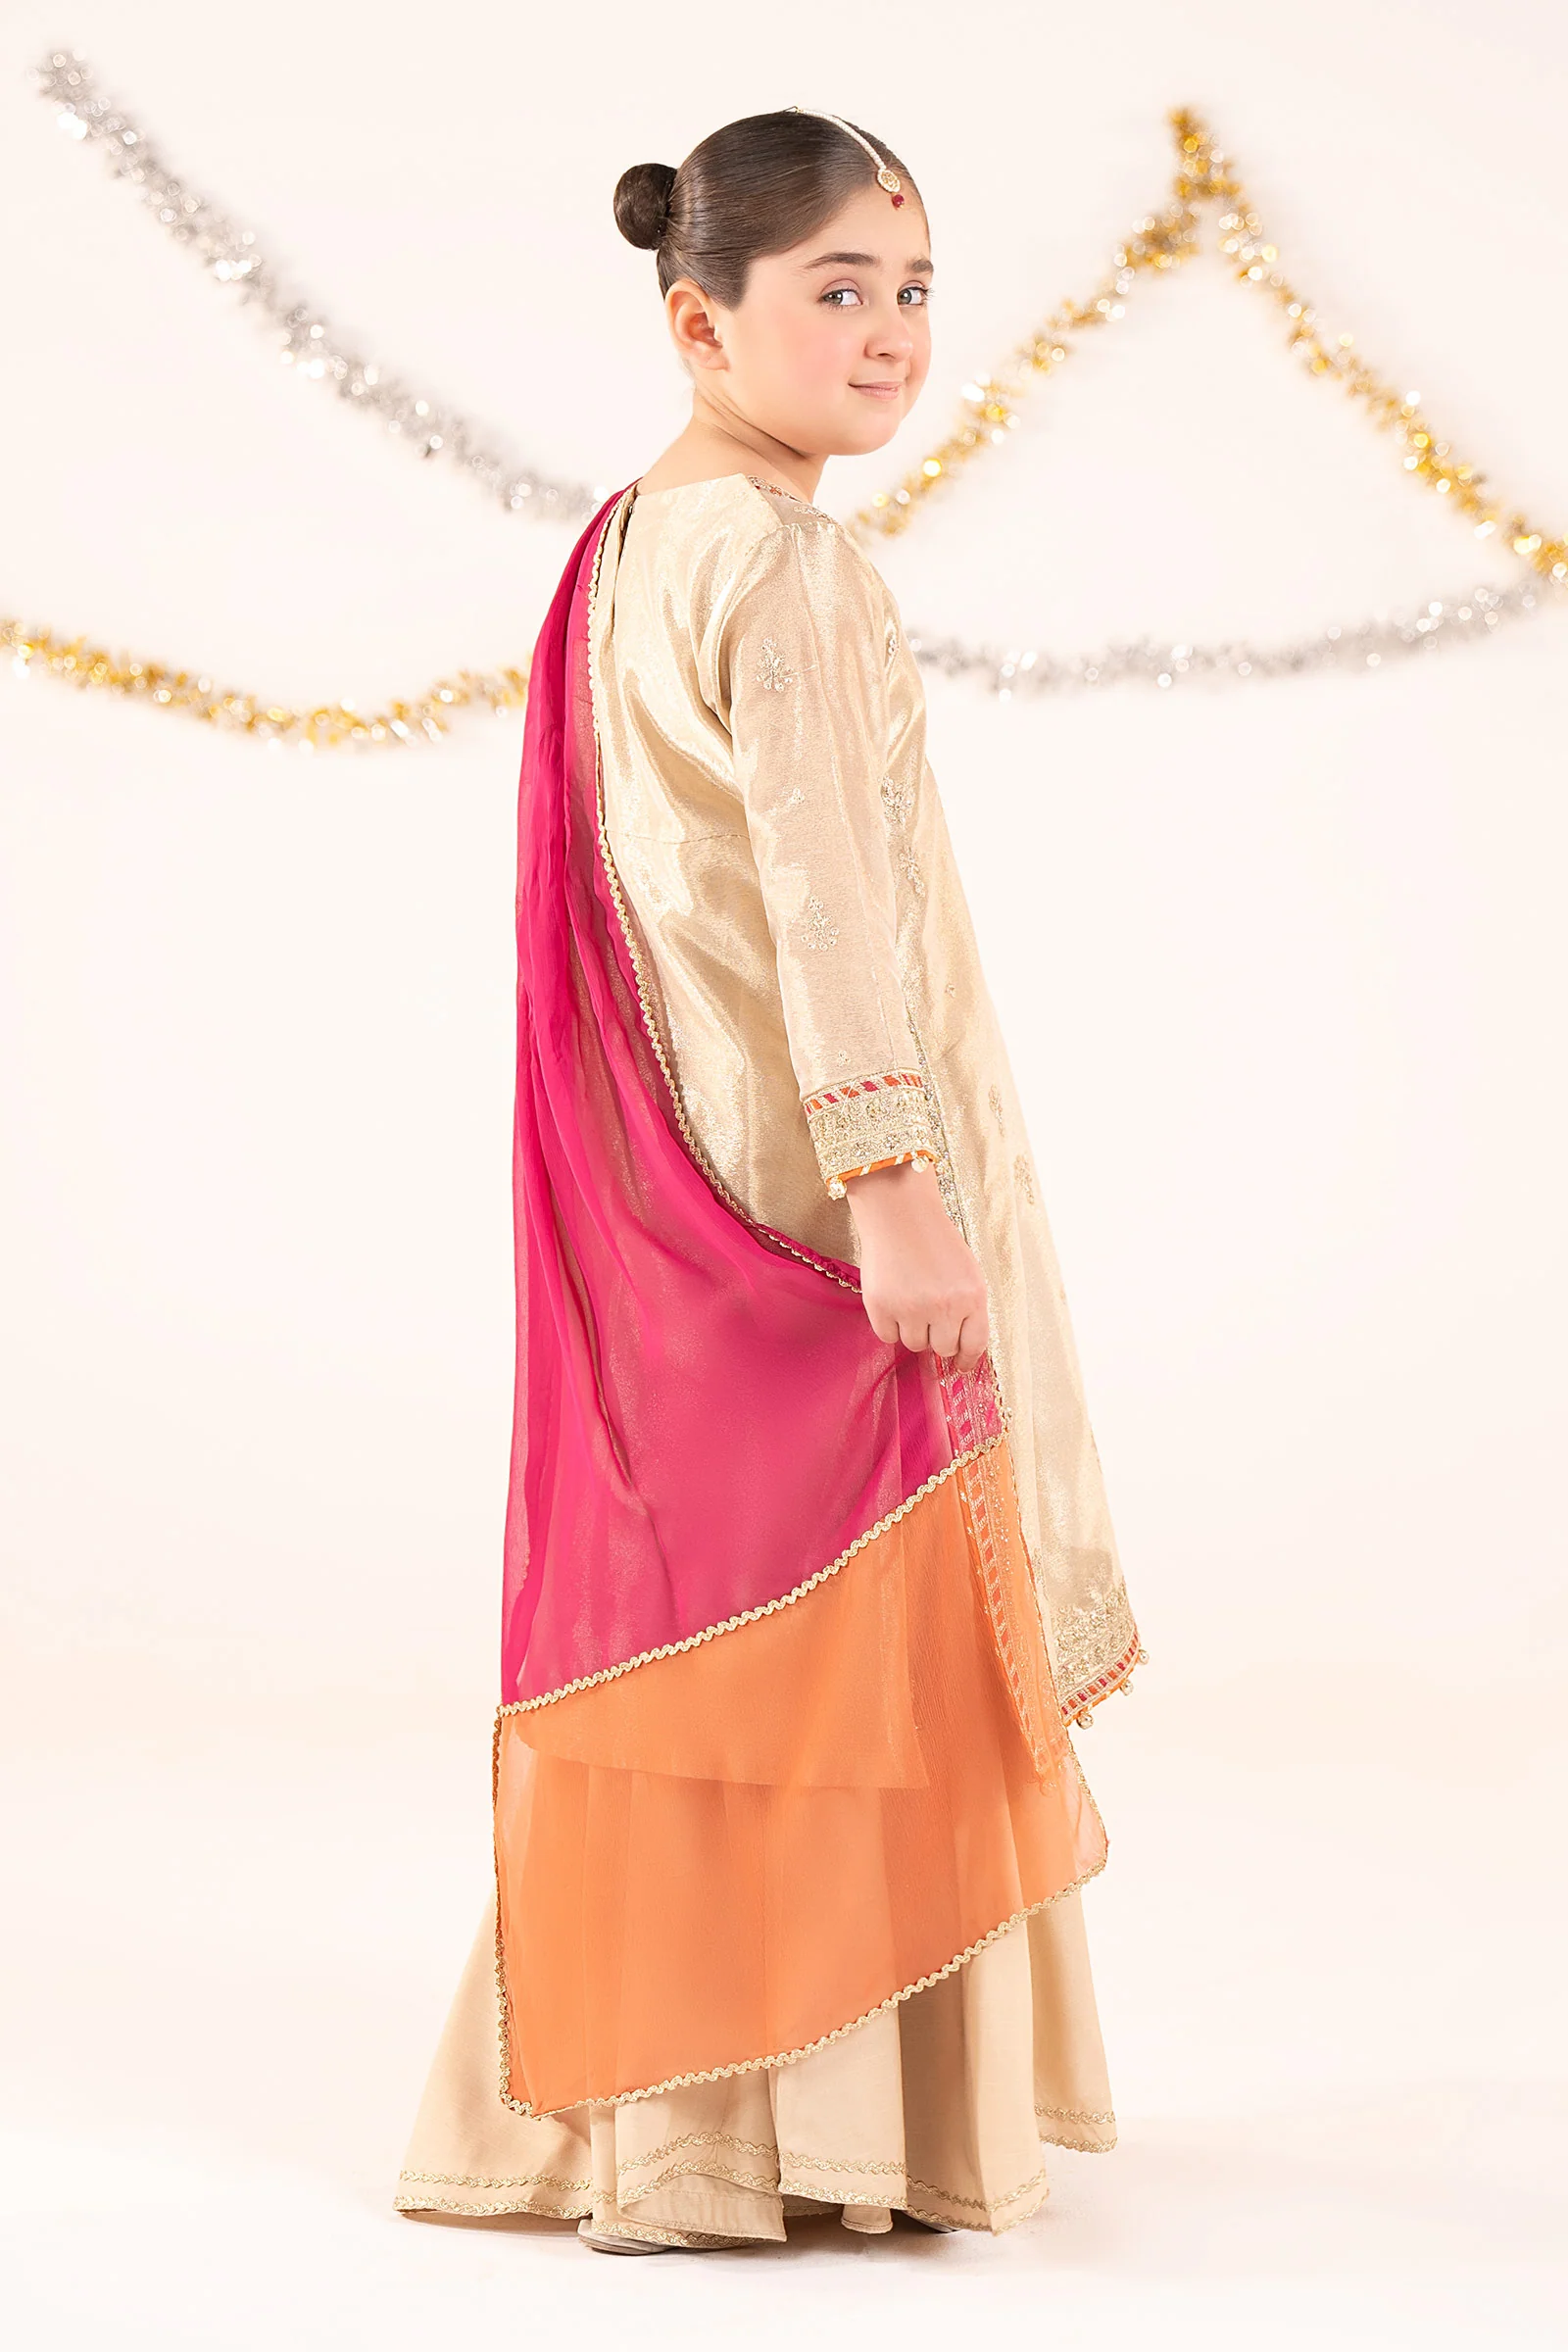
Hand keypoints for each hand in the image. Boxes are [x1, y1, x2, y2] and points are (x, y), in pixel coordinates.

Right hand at [843, 1159, 989, 1371]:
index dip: (966, 1359)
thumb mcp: (967, 1272)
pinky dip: (888, 1324)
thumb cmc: (934, 1241)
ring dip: (912, 1329)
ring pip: (913, 1344)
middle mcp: (945, 1307)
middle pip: (942, 1349)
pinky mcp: (881, 1307)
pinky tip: (891, 1299)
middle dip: (937, 1337)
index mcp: (973, 1296)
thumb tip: (961, 1350)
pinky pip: (887, 1336)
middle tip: (929, 1315)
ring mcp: (911, 1308)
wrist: (899, 1214)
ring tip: (909, 1298)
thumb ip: (968, 1309)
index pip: (974, 1345)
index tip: (960, 1366)